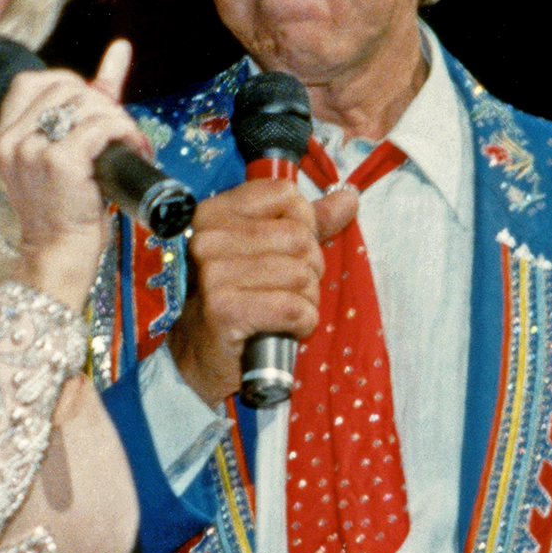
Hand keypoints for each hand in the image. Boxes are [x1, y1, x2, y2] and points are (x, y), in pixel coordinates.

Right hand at [0, 40, 148, 309]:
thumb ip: (92, 99)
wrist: (58, 257)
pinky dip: (125, 133)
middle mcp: (12, 139)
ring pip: (87, 104)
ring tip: (130, 145)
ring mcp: (32, 150)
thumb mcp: (66, 151)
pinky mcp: (60, 162)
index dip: (70, 85)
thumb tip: (121, 48)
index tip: (91, 110)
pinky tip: (131, 150)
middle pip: (65, 86)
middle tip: (119, 132)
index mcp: (4, 135)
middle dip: (101, 103)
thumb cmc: (66, 208)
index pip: (32, 80)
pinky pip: (101, 126)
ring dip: (118, 120)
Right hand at [168, 180, 357, 405]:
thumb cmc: (238, 300)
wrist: (202, 357)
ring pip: (301, 274)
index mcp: (213, 214)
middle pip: (299, 237)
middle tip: (287, 291)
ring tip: (284, 312)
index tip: (286, 252)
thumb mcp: (266, 251)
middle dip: (309, 269)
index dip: (302, 225)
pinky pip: (294, 308)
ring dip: (306, 300)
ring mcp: (213, 274)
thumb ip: (306, 223)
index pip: (285, 195)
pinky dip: (302, 323)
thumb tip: (349, 197)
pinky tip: (285, 330)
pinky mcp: (224, 310)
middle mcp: (207, 238)